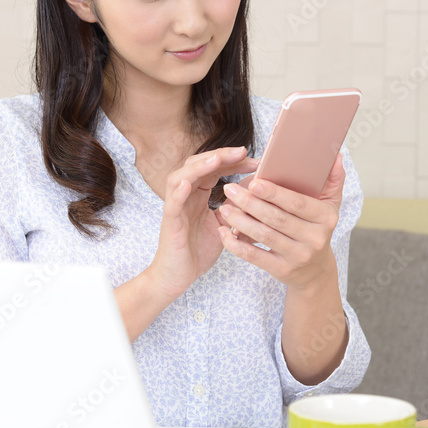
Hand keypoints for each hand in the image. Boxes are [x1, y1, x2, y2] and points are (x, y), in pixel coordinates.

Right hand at [149, 146, 258, 299]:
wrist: (179, 276)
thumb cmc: (198, 249)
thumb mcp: (224, 225)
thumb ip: (235, 207)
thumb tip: (255, 192)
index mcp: (198, 194)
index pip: (215, 168)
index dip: (233, 161)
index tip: (256, 161)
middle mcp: (185, 195)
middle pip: (199, 165)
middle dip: (221, 156)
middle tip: (242, 152)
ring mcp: (176, 207)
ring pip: (181, 176)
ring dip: (199, 166)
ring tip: (217, 159)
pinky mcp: (170, 222)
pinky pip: (172, 203)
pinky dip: (179, 191)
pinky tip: (188, 183)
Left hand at [215, 152, 345, 291]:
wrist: (315, 270)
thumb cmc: (317, 228)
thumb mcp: (331, 205)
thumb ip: (333, 179)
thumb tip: (336, 156)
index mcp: (326, 218)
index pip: (298, 203)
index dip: (275, 193)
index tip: (254, 182)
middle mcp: (315, 238)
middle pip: (277, 218)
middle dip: (250, 203)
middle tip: (230, 189)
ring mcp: (298, 256)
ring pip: (264, 236)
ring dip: (240, 221)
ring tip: (224, 207)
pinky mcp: (282, 270)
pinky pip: (255, 257)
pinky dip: (237, 245)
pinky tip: (224, 232)